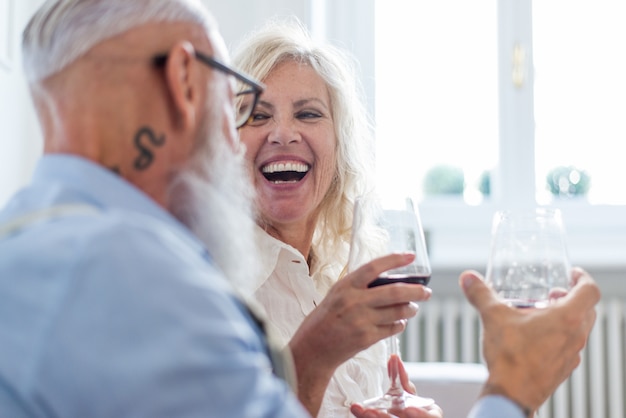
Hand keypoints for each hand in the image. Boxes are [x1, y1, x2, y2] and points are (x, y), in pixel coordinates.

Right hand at [290, 253, 431, 415]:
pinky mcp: (367, 338)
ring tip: (413, 308)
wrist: (313, 349)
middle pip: (395, 292)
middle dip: (417, 291)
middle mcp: (354, 302)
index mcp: (345, 286)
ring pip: (398, 311)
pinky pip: (393, 328)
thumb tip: (389, 280)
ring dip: (411, 309)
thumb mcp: (337, 294)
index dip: (394, 260)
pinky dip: (400, 324)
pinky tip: (399, 322)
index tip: (411, 256)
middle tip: (427, 291)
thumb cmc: (325, 318)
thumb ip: (359, 287)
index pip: (374, 267)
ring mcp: (362, 321)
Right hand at [460, 268, 599, 413]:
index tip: (573, 274)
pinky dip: (558, 337)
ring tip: (540, 315)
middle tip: (553, 293)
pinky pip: (568, 347)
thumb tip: (469, 278)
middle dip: (572, 297)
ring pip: (580, 329)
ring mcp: (571, 354)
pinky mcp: (563, 369)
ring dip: (566, 318)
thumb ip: (480, 294)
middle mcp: (575, 336)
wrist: (511, 394)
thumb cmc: (510, 358)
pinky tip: (535, 339)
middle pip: (588, 310)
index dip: (583, 278)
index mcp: (567, 318)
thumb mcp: (492, 316)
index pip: (590, 291)